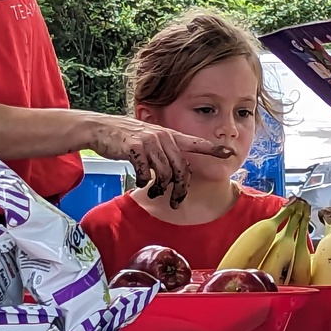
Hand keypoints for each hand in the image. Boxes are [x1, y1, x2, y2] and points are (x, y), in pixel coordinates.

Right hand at [88, 115, 233, 208]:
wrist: (100, 128)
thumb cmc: (125, 137)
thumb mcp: (148, 139)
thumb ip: (163, 152)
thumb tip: (172, 173)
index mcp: (169, 135)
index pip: (195, 142)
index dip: (213, 148)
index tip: (229, 152)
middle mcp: (162, 136)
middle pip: (180, 169)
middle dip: (180, 189)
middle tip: (174, 202)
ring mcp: (149, 141)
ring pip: (164, 174)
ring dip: (159, 188)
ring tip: (152, 192)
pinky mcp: (134, 148)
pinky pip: (145, 173)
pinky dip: (142, 182)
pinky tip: (137, 183)